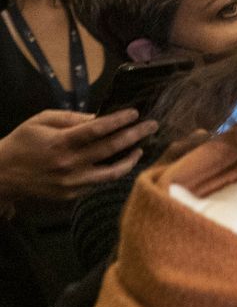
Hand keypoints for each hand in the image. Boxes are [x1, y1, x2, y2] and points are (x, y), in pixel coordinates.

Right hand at [0, 108, 154, 204]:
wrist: (2, 175)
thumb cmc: (22, 143)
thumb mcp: (41, 121)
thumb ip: (71, 118)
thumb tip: (100, 117)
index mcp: (61, 142)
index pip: (98, 129)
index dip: (120, 120)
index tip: (136, 113)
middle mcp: (70, 164)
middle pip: (111, 148)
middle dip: (136, 135)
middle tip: (152, 126)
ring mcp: (73, 182)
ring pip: (113, 172)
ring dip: (131, 159)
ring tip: (141, 147)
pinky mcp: (73, 194)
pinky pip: (100, 182)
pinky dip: (114, 171)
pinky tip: (122, 161)